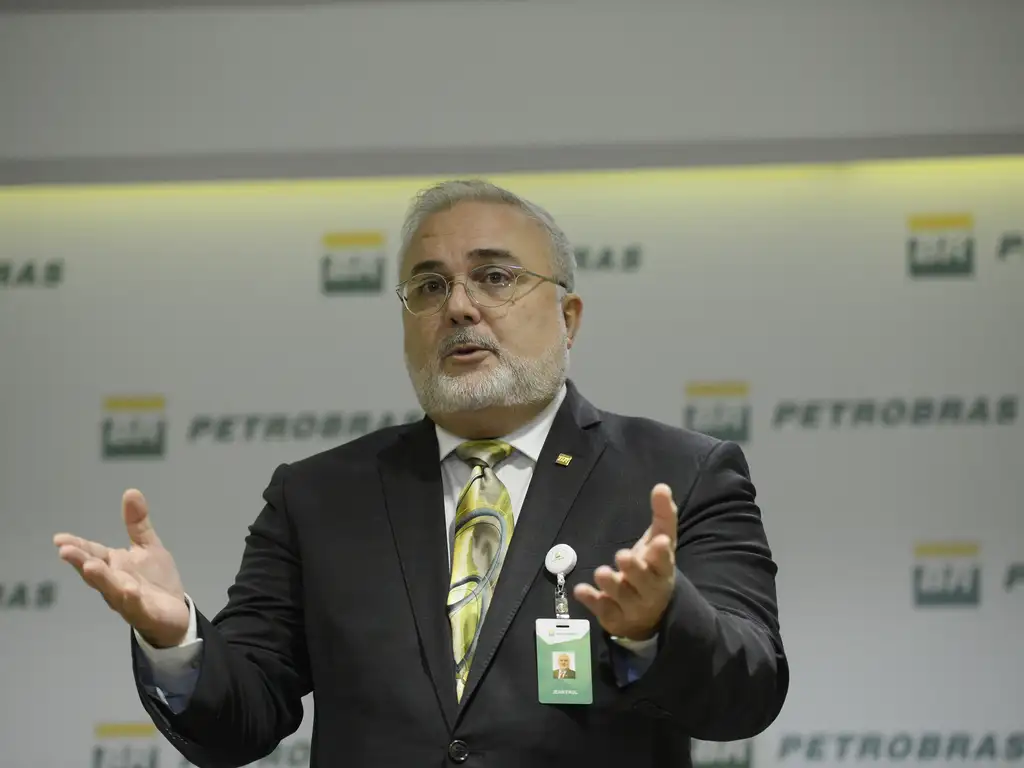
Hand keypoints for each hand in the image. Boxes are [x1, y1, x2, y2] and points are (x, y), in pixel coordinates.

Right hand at [53, 489, 189, 647]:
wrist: (174, 612)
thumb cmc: (155, 580)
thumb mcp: (148, 547)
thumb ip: (137, 523)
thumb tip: (131, 491)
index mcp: (114, 565)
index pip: (92, 553)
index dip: (77, 546)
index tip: (59, 539)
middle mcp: (115, 582)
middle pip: (95, 572)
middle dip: (80, 561)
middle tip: (65, 551)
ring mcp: (127, 599)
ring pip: (111, 590)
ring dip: (101, 579)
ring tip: (91, 567)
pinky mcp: (144, 613)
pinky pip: (135, 607)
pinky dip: (131, 599)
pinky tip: (129, 590)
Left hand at [573, 483, 677, 640]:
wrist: (651, 614)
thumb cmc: (653, 569)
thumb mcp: (660, 542)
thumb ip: (663, 515)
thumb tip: (662, 486)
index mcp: (662, 570)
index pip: (665, 562)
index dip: (662, 554)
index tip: (660, 542)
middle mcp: (650, 590)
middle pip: (644, 582)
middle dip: (634, 570)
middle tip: (622, 556)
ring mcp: (632, 606)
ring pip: (622, 596)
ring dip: (611, 585)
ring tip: (601, 572)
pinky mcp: (614, 617)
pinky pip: (603, 610)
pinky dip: (592, 601)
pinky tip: (580, 590)